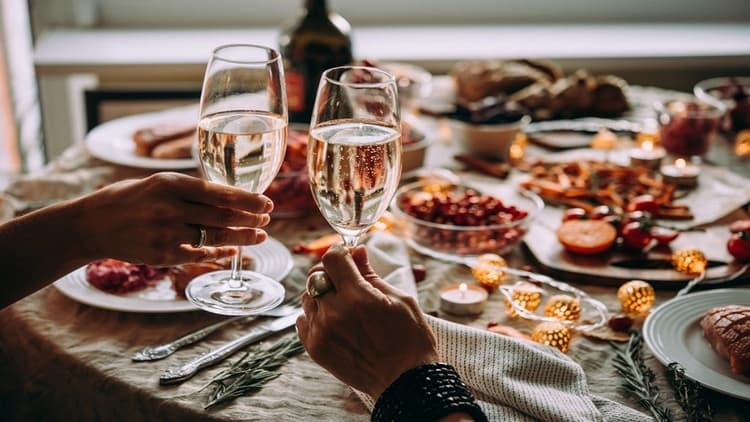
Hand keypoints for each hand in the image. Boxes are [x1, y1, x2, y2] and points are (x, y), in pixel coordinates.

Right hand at [74, 172, 272, 265]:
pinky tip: (235, 250)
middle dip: (250, 217)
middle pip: (222, 214)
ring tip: (260, 235)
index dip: (247, 199)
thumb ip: (190, 191)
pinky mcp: (163, 254)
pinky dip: (221, 252)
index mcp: (170, 184)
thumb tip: (230, 196)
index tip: (266, 202)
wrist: (92, 225)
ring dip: (242, 236)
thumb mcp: (158, 184)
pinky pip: (200, 254)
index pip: (219, 192)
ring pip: (215, 235)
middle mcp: (170, 207)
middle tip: (267, 219)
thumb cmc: (129, 199)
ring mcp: (167, 233)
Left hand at [296, 244, 438, 398]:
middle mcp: (334, 313)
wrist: (407, 382)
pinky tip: (333, 320)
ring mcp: (321, 332)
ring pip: (307, 297)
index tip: (346, 255)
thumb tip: (356, 251)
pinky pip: (302, 320)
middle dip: (331, 272)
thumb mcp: (398, 299)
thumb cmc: (410, 339)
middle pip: (316, 275)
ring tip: (343, 304)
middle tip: (346, 279)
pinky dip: (314, 315)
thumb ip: (371, 273)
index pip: (332, 259)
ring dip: (322, 294)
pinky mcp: (315, 349)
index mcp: (358, 297)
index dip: (340, 252)